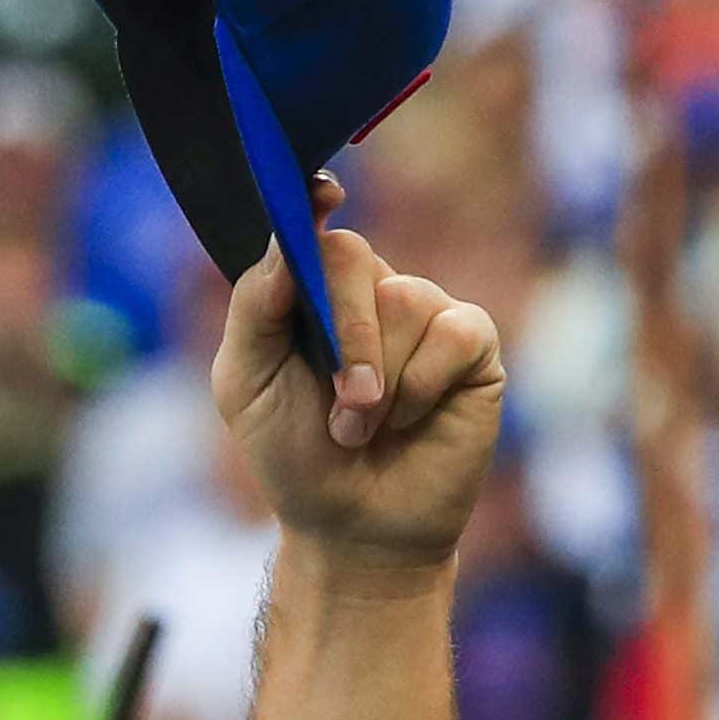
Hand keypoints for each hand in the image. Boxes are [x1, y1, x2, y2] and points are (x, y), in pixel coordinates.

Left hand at [212, 176, 504, 568]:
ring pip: (404, 301)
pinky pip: (452, 333)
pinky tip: (413, 420)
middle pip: (351, 261)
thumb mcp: (247, 387)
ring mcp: (425, 313)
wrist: (352, 525)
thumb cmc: (294, 456)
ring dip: (377, 381)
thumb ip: (256, 311)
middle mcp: (370, 292)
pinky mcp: (471, 344)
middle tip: (341, 410)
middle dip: (342, 339)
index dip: (312, 204)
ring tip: (363, 430)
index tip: (320, 194)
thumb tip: (287, 243)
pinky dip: (422, 386)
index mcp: (309, 295)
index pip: (312, 230)